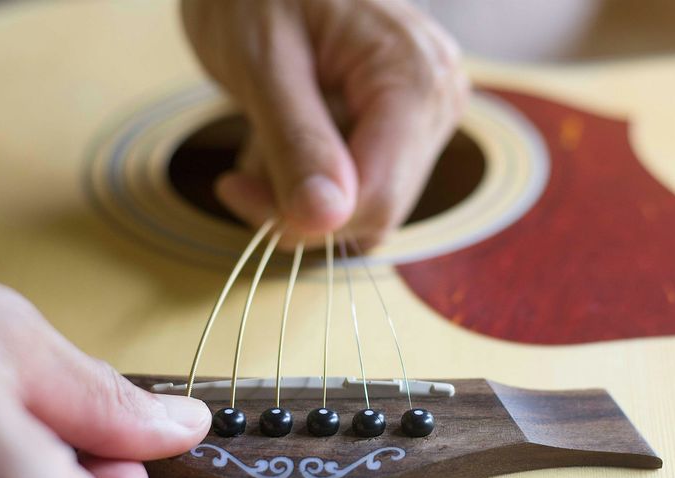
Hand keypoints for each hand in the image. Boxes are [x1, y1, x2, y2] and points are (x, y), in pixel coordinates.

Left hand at [183, 0, 468, 248]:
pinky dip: (314, 177)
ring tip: (266, 130)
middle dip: (300, 204)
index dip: (306, 219)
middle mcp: (438, 97)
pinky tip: (287, 134)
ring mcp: (428, 113)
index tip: (235, 190)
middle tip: (239, 170)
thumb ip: (296, 142)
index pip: (379, 198)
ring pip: (367, 205)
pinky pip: (364, 186)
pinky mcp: (408, 125)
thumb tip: (325, 219)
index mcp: (415, 74)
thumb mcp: (261, 61)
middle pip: (377, 208)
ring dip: (301, 189)